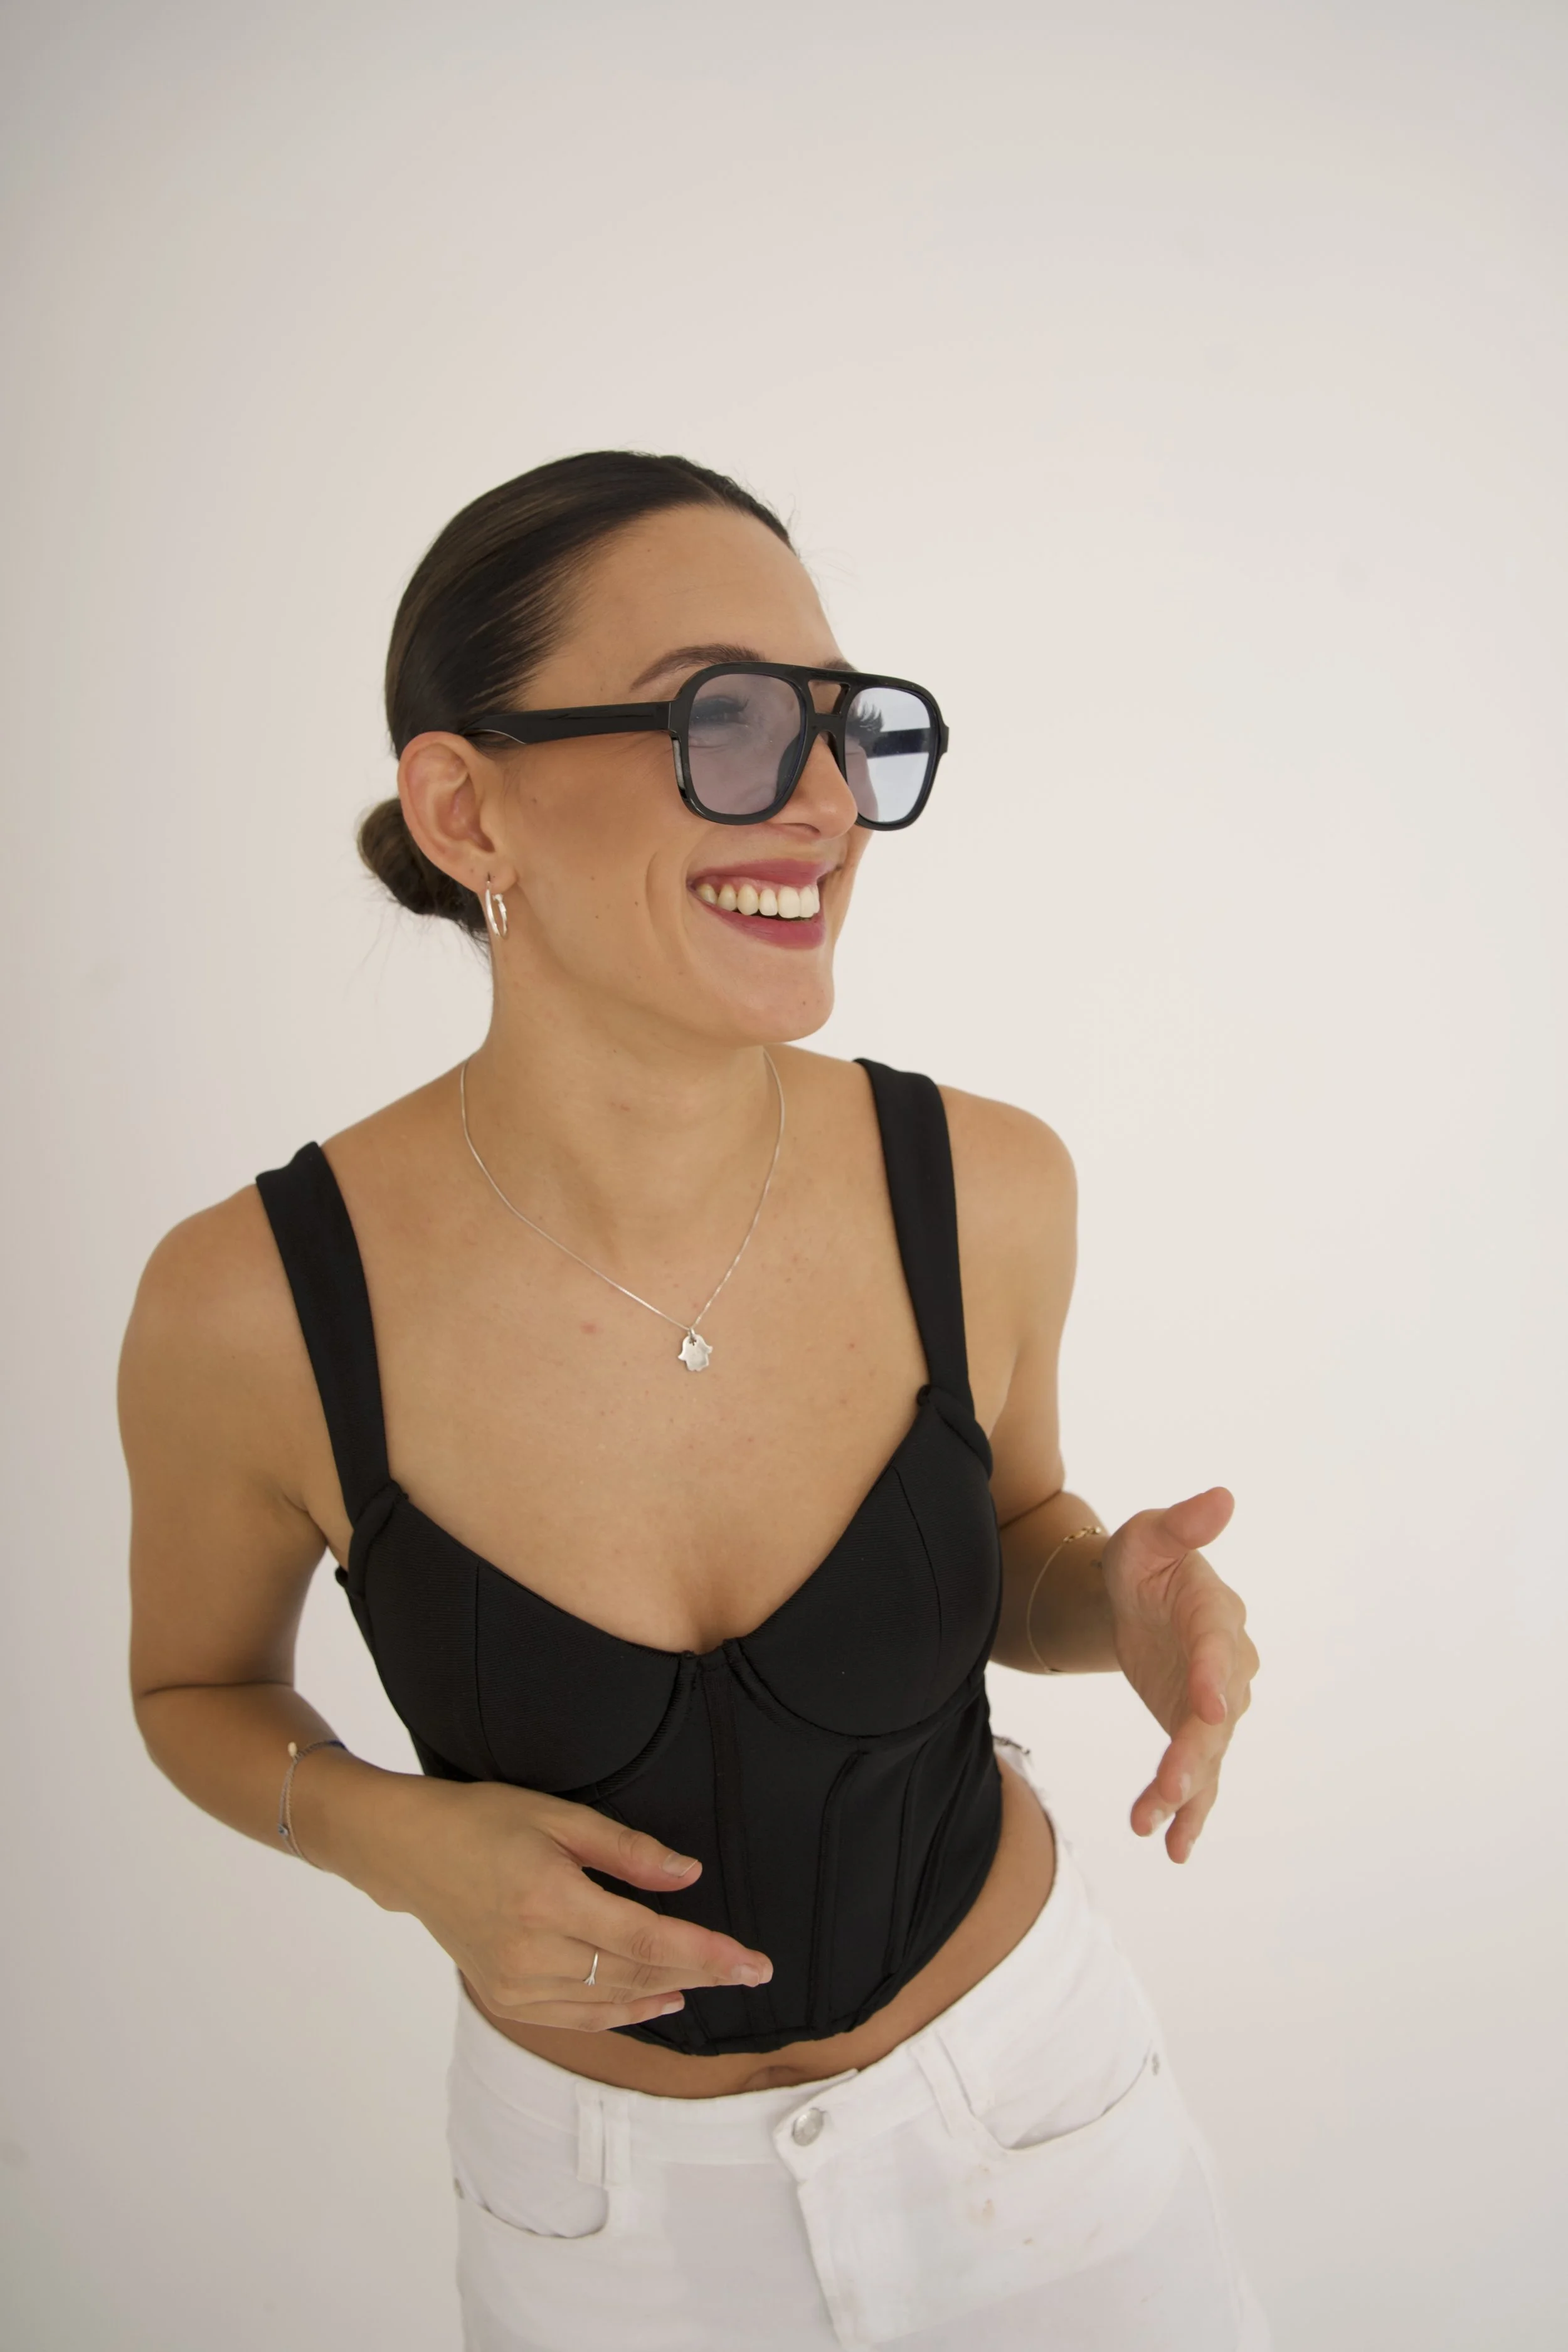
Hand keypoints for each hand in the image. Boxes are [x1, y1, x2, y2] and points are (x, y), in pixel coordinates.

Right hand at [372, 1777, 772, 2032]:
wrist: (410, 1851)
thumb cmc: (484, 1821)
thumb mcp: (558, 1816)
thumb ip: (626, 1850)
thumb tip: (688, 1876)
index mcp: (549, 1900)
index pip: (648, 1938)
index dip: (707, 1953)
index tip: (754, 1963)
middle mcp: (531, 1952)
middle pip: (636, 1972)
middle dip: (701, 1973)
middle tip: (749, 1972)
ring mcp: (515, 1983)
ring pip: (611, 1999)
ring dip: (666, 1991)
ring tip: (711, 1982)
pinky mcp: (504, 1997)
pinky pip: (578, 2015)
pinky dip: (622, 2010)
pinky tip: (655, 1998)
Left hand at [1099, 1486, 1257, 1862]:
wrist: (1132, 1598)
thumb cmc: (1143, 1560)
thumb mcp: (1149, 1536)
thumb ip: (1181, 1525)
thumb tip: (1222, 1497)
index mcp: (1214, 1613)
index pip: (1216, 1645)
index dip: (1212, 1676)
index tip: (1207, 1707)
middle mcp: (1227, 1664)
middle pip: (1215, 1712)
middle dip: (1193, 1751)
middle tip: (1168, 1784)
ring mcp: (1214, 1704)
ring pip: (1205, 1754)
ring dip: (1184, 1790)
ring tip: (1153, 1822)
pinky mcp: (1196, 1732)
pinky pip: (1198, 1778)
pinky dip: (1188, 1813)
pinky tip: (1174, 1851)